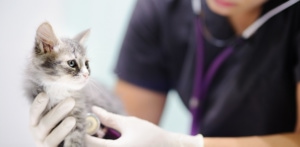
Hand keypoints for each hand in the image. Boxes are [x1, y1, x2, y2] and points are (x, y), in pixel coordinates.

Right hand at [29, 93, 75, 146]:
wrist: (65, 142)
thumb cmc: (62, 124)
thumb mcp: (57, 115)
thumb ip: (60, 105)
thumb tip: (72, 89)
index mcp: (36, 123)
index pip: (34, 113)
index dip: (38, 104)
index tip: (45, 95)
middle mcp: (38, 135)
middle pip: (45, 124)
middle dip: (58, 112)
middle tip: (71, 101)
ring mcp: (46, 145)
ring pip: (51, 139)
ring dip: (62, 129)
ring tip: (72, 120)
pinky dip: (66, 142)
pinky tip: (75, 135)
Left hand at [86, 106, 203, 146]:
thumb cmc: (150, 134)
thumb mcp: (129, 123)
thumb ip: (110, 118)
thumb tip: (95, 110)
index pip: (90, 143)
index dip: (82, 132)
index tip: (78, 123)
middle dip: (87, 140)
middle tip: (86, 130)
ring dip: (96, 144)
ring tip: (96, 135)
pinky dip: (105, 146)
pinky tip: (107, 141)